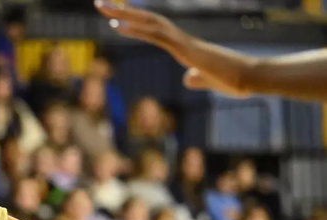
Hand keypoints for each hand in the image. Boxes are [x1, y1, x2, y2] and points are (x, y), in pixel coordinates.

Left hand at [95, 1, 249, 96]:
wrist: (252, 78)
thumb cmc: (234, 79)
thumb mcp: (208, 80)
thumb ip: (197, 78)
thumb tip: (189, 78)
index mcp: (183, 47)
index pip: (154, 30)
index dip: (133, 22)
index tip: (113, 17)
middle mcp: (180, 40)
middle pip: (147, 20)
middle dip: (122, 11)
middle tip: (99, 3)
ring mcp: (183, 42)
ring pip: (150, 23)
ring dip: (124, 14)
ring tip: (103, 6)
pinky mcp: (186, 50)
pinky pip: (159, 36)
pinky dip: (137, 30)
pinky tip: (118, 26)